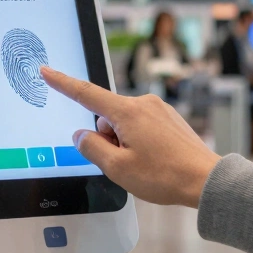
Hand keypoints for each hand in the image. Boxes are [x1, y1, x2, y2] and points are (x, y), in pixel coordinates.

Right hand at [40, 66, 219, 207]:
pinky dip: (139, 141)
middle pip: (107, 117)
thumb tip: (81, 136)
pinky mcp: (169, 119)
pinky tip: (154, 160)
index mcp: (128, 112)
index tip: (47, 71)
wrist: (205, 180)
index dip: (63, 83)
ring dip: (124, 141)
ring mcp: (159, 110)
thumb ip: (91, 148)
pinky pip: (142, 126)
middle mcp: (144, 104)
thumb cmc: (165, 176)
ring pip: (124, 123)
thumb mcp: (117, 168)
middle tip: (125, 162)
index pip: (86, 94)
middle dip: (107, 138)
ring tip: (144, 164)